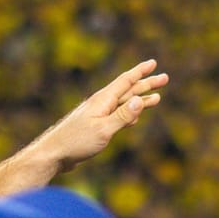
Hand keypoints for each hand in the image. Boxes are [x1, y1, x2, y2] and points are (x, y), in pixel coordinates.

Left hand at [38, 59, 168, 171]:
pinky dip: (130, 114)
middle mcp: (101, 104)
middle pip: (128, 90)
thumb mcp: (103, 130)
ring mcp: (98, 115)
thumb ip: (122, 115)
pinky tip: (136, 115)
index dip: (140, 72)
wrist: (54, 154)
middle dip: (147, 84)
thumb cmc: (76, 142)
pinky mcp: (96, 126)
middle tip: (165, 78)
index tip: (154, 63)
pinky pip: (118, 115)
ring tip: (157, 97)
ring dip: (141, 100)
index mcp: (103, 100)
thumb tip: (140, 100)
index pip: (125, 81)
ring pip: (124, 104)